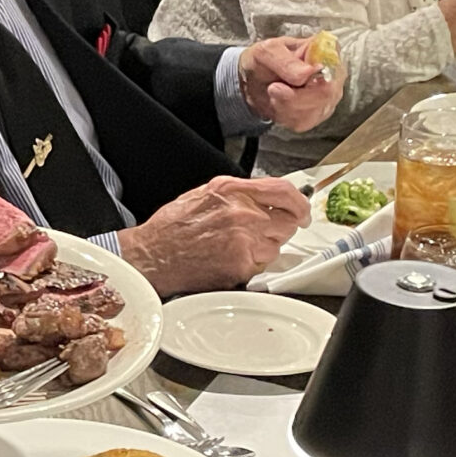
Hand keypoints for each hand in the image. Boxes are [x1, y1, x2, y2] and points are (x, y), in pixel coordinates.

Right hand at [118, 175, 308, 293]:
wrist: (152, 256)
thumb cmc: (171, 229)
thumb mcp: (204, 194)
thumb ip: (238, 193)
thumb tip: (264, 197)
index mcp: (233, 191)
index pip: (283, 191)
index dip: (299, 202)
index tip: (303, 210)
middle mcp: (243, 213)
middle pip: (288, 220)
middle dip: (281, 228)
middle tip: (264, 234)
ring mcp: (244, 240)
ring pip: (277, 245)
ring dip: (264, 248)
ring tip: (237, 247)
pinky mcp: (242, 264)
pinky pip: (262, 265)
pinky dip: (252, 264)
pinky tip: (230, 260)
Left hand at [237, 37, 343, 132]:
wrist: (253, 79)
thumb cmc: (264, 60)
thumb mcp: (267, 52)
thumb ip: (287, 61)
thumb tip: (309, 72)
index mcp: (326, 51)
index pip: (333, 70)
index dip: (314, 81)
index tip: (293, 82)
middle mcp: (333, 74)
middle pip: (326, 95)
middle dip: (294, 97)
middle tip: (274, 88)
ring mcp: (329, 96)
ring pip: (314, 112)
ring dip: (286, 106)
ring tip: (275, 92)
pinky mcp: (318, 114)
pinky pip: (305, 122)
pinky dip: (286, 116)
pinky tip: (280, 103)